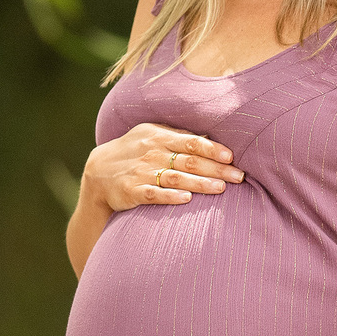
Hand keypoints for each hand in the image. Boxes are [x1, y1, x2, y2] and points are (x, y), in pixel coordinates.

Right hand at [84, 124, 243, 212]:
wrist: (97, 173)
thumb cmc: (134, 152)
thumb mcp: (152, 135)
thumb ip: (179, 136)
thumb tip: (211, 136)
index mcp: (159, 136)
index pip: (190, 141)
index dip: (212, 149)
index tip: (231, 156)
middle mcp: (151, 153)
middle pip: (188, 160)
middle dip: (216, 168)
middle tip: (238, 177)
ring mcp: (140, 173)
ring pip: (175, 178)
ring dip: (199, 183)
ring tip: (221, 188)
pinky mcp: (131, 191)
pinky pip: (153, 194)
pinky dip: (170, 197)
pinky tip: (187, 200)